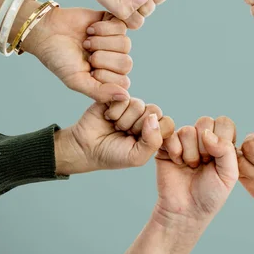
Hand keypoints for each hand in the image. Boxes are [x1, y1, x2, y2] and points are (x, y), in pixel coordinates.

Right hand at [22, 7, 131, 102]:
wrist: (46, 30)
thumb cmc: (59, 58)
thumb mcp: (76, 80)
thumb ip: (99, 92)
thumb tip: (125, 98)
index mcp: (107, 77)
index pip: (123, 82)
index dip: (104, 75)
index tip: (88, 70)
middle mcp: (114, 60)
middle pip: (126, 63)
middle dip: (102, 58)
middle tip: (87, 54)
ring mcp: (115, 41)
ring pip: (125, 44)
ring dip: (101, 42)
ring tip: (86, 42)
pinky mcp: (113, 23)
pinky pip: (122, 26)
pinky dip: (103, 28)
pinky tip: (90, 29)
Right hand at [55, 98, 174, 173]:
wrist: (85, 148)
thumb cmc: (112, 155)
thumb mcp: (137, 157)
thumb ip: (152, 141)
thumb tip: (154, 117)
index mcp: (154, 131)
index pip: (167, 124)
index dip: (154, 132)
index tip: (139, 142)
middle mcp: (145, 117)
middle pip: (154, 111)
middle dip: (137, 126)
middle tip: (125, 134)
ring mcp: (131, 106)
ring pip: (139, 105)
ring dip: (124, 120)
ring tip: (115, 126)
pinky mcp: (118, 97)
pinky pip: (124, 98)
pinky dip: (114, 111)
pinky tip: (107, 117)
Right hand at [155, 117, 238, 222]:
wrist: (186, 211)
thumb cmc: (210, 195)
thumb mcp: (228, 175)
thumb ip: (226, 150)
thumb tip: (206, 133)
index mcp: (221, 142)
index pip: (224, 122)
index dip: (221, 139)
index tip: (218, 160)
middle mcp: (202, 138)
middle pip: (205, 122)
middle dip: (205, 147)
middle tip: (203, 164)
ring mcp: (184, 141)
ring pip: (187, 130)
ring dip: (190, 153)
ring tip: (191, 167)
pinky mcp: (166, 145)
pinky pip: (170, 136)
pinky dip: (175, 151)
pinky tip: (177, 163)